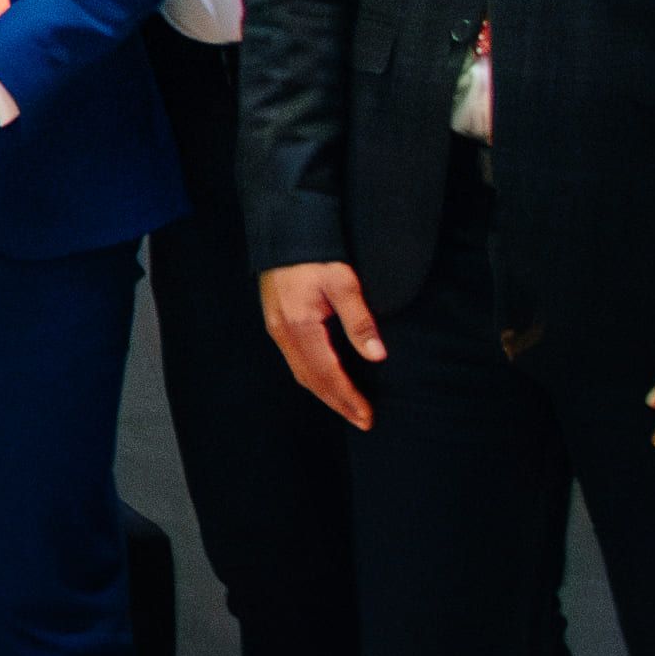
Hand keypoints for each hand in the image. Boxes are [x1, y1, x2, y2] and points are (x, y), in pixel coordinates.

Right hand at [264, 262, 384, 429]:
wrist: (284, 234)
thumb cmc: (316, 256)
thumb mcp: (343, 283)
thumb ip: (359, 320)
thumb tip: (377, 355)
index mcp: (299, 326)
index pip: (326, 373)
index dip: (348, 397)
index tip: (367, 416)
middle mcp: (283, 333)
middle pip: (311, 380)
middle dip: (338, 403)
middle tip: (363, 421)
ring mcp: (277, 330)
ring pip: (301, 373)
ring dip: (326, 394)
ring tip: (349, 409)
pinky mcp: (278, 325)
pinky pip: (296, 362)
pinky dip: (314, 379)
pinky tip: (328, 382)